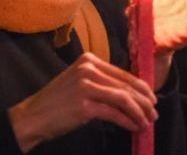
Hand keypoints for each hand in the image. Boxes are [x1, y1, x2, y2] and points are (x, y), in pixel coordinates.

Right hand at [8, 52, 157, 152]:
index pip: (123, 73)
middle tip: (154, 113)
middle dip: (144, 100)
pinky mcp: (84, 105)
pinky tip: (135, 127)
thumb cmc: (57, 103)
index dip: (141, 87)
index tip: (152, 98)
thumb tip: (131, 92)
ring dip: (139, 112)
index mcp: (89, 60)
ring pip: (123, 98)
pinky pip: (114, 113)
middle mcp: (88, 69)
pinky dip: (128, 121)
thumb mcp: (79, 83)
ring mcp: (86, 86)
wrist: (31, 117)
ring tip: (147, 122)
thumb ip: (101, 82)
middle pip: (126, 85)